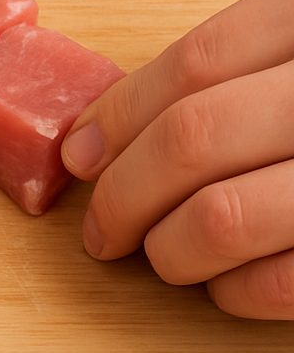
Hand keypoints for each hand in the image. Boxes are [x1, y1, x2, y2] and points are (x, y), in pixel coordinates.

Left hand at [61, 0, 293, 319]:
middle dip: (126, 192)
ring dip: (169, 248)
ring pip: (229, 216)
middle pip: (197, 138)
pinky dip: (235, 293)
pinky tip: (221, 286)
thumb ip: (249, 67)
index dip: (122, 111)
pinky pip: (288, 283)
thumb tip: (106, 135)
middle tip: (99, 228)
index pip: (201, 60)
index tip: (79, 152)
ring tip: (156, 256)